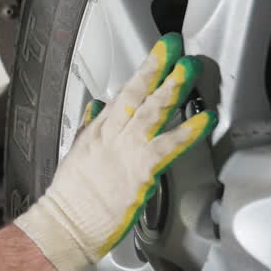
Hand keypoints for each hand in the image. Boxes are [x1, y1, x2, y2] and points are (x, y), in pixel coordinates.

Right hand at [14, 32, 216, 270]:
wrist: (65, 223)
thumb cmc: (69, 197)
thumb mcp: (75, 153)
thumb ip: (89, 127)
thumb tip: (97, 107)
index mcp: (98, 131)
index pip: (124, 93)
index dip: (144, 70)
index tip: (160, 52)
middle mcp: (112, 134)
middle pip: (137, 94)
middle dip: (157, 67)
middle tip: (175, 47)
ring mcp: (126, 150)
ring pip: (152, 111)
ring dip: (173, 88)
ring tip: (190, 69)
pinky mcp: (140, 170)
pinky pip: (168, 146)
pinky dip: (188, 131)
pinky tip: (205, 119)